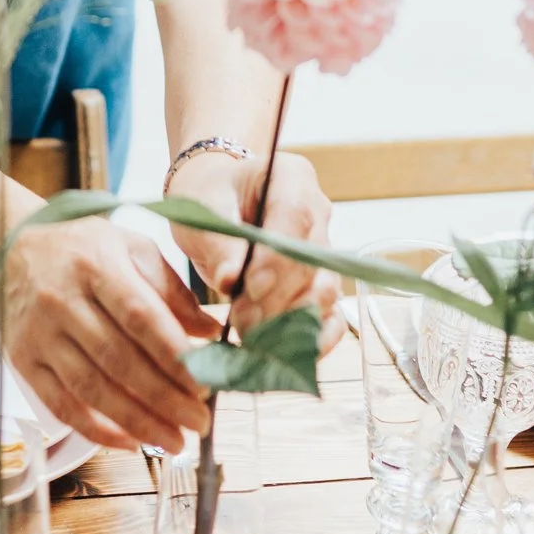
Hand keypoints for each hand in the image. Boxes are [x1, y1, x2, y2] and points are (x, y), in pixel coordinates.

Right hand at [3, 216, 217, 453]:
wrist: (7, 247)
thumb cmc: (79, 248)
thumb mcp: (127, 246)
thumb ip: (170, 287)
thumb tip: (211, 330)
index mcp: (95, 264)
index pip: (140, 315)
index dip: (173, 355)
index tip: (203, 384)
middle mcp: (62, 298)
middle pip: (118, 358)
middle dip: (164, 397)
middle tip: (199, 422)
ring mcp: (39, 333)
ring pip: (92, 387)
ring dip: (137, 421)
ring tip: (175, 441)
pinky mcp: (23, 360)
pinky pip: (61, 404)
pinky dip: (96, 430)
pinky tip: (130, 443)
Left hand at [168, 149, 341, 352]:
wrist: (216, 203)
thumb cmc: (209, 198)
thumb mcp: (202, 210)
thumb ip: (219, 241)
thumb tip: (232, 280)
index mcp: (291, 177)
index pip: (295, 215)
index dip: (277, 256)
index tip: (250, 287)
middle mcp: (318, 211)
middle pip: (312, 260)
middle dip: (276, 297)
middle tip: (240, 321)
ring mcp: (324, 250)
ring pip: (323, 291)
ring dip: (288, 320)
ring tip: (249, 335)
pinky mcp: (321, 284)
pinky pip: (331, 315)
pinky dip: (314, 339)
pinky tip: (291, 356)